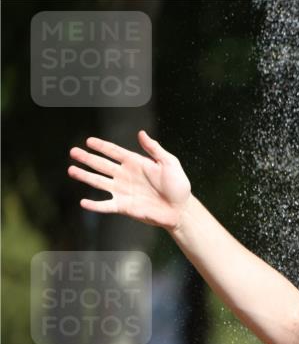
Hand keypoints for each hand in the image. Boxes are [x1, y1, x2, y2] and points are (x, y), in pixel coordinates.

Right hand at [68, 130, 191, 231]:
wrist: (181, 210)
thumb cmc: (178, 186)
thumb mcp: (170, 163)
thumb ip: (154, 148)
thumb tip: (141, 133)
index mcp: (135, 163)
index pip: (114, 151)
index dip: (101, 146)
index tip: (89, 141)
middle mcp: (125, 176)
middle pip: (101, 164)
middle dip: (87, 158)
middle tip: (73, 152)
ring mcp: (123, 191)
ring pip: (99, 182)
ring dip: (85, 176)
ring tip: (71, 170)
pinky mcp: (124, 207)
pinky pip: (106, 205)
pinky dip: (94, 205)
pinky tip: (83, 202)